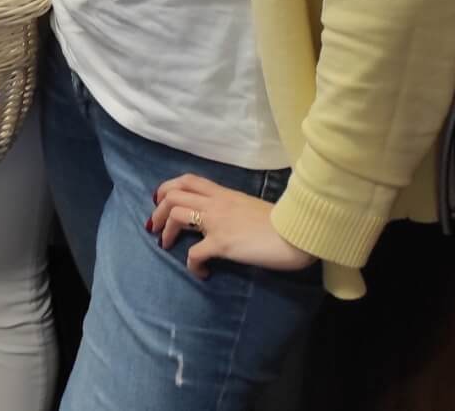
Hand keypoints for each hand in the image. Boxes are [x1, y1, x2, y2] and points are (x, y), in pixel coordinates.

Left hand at [147, 173, 318, 279]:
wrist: (299, 232)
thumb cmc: (283, 223)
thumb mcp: (252, 208)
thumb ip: (235, 210)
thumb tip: (226, 221)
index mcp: (225, 193)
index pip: (188, 180)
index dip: (168, 187)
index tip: (160, 199)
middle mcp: (216, 204)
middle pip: (173, 195)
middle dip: (158, 210)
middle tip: (155, 226)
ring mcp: (217, 222)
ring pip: (176, 215)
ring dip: (165, 231)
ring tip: (166, 245)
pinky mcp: (222, 244)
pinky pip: (194, 253)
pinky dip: (191, 264)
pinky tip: (201, 272)